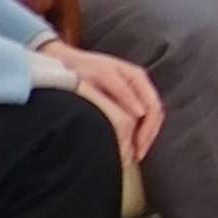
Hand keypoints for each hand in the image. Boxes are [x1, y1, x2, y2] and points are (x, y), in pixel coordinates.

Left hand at [51, 41, 162, 165]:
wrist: (63, 61)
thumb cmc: (81, 67)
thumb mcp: (102, 76)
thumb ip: (123, 92)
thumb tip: (140, 114)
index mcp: (137, 78)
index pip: (154, 109)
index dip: (148, 131)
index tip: (137, 149)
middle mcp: (139, 86)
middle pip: (154, 116)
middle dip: (146, 138)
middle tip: (136, 157)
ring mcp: (132, 93)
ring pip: (147, 119)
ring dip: (142, 137)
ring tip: (132, 154)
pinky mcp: (122, 100)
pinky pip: (136, 119)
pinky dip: (133, 133)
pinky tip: (125, 143)